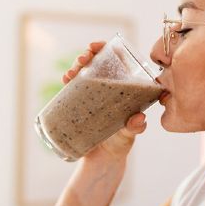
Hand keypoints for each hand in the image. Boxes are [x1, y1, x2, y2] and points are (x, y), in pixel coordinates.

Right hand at [61, 41, 147, 162]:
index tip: (96, 46)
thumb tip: (138, 119)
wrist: (103, 159)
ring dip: (77, 66)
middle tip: (82, 59)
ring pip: (85, 72)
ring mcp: (94, 94)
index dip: (107, 48)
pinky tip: (66, 79)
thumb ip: (135, 128)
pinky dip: (69, 80)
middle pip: (99, 61)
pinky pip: (74, 86)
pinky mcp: (81, 102)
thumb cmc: (121, 144)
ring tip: (72, 72)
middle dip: (88, 55)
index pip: (118, 59)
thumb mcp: (129, 135)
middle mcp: (110, 87)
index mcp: (126, 87)